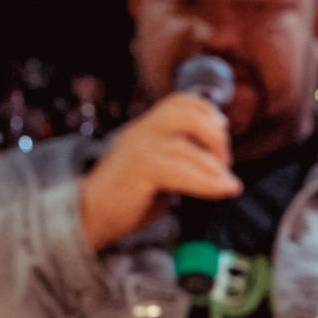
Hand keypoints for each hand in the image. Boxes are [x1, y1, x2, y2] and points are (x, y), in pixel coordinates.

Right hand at [76, 93, 243, 250]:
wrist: (89, 214)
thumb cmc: (126, 195)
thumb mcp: (159, 169)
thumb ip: (181, 158)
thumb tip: (217, 162)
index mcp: (146, 126)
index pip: (181, 102)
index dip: (209, 112)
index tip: (224, 132)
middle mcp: (142, 130)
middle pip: (188, 114)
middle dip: (216, 137)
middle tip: (225, 163)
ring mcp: (139, 147)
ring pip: (187, 147)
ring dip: (216, 168)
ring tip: (228, 185)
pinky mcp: (140, 169)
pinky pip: (181, 171)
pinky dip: (207, 182)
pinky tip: (222, 191)